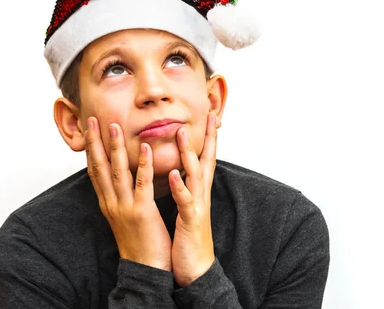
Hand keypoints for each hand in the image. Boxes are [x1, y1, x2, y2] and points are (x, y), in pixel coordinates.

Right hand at [84, 117, 171, 269]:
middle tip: (92, 119)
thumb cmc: (140, 241)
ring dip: (114, 147)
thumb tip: (120, 179)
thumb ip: (121, 196)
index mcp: (107, 203)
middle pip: (99, 167)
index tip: (89, 129)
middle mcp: (111, 203)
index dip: (91, 149)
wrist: (146, 268)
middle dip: (95, 142)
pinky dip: (142, 164)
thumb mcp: (125, 215)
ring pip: (117, 171)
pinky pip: (141, 184)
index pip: (95, 171)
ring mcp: (124, 207)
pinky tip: (144, 148)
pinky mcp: (141, 212)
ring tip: (114, 126)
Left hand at [169, 114, 216, 285]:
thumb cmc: (190, 238)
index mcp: (198, 192)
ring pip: (195, 175)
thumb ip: (187, 188)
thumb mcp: (189, 208)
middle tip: (207, 115)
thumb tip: (181, 171)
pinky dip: (180, 188)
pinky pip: (185, 202)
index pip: (205, 159)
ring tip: (182, 133)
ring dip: (189, 154)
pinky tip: (174, 175)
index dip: (208, 138)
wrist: (196, 269)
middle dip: (207, 137)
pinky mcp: (191, 221)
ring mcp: (197, 206)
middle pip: (206, 160)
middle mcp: (201, 195)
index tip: (210, 117)